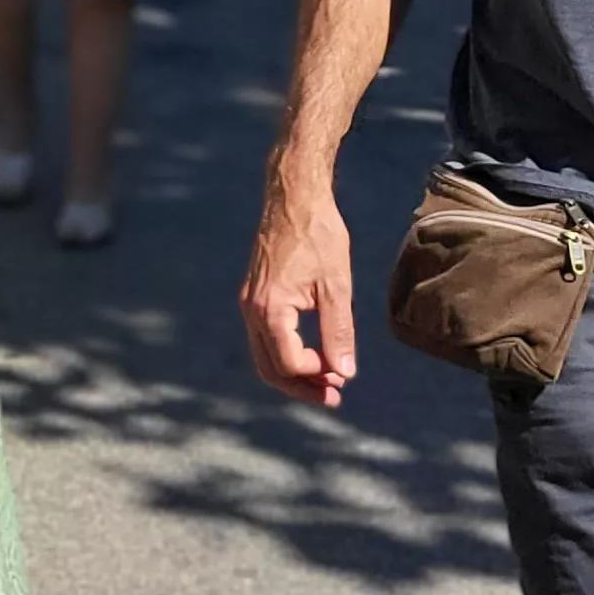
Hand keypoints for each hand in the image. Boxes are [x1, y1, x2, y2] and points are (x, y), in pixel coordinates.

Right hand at [239, 163, 358, 406]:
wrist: (294, 196)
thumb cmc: (318, 235)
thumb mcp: (336, 285)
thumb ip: (338, 331)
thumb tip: (344, 372)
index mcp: (269, 308)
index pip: (289, 362)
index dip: (317, 375)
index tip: (343, 373)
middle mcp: (251, 309)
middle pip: (270, 368)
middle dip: (301, 387)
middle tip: (334, 397)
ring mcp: (249, 302)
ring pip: (264, 355)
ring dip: (294, 373)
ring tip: (327, 380)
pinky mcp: (254, 295)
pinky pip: (264, 337)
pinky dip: (286, 353)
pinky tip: (313, 352)